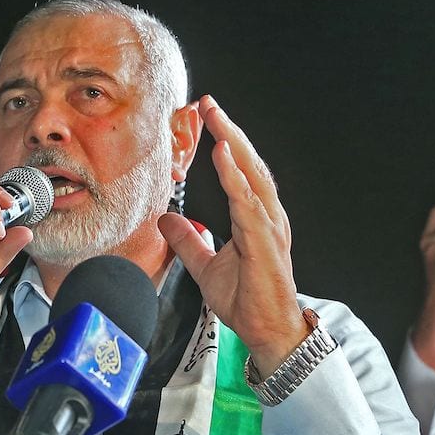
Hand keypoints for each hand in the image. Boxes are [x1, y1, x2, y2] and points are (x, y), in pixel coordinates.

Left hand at [158, 95, 306, 373]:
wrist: (266, 330)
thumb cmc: (246, 300)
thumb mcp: (204, 266)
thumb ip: (187, 241)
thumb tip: (166, 220)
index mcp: (255, 218)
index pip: (241, 171)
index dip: (226, 143)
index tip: (208, 118)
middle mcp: (267, 216)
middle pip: (249, 164)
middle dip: (230, 131)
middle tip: (209, 104)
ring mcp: (269, 227)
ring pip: (252, 177)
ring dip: (234, 146)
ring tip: (217, 121)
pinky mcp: (264, 242)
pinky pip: (249, 203)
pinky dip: (237, 179)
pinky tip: (225, 158)